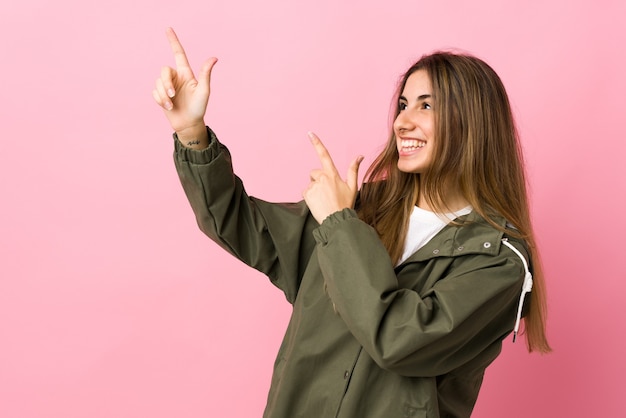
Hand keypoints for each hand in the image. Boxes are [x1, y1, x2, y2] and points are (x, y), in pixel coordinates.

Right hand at [152, 27, 217, 142]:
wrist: (189, 124)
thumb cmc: (199, 108)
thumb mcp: (204, 91)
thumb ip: (205, 74)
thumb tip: (214, 58)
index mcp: (186, 74)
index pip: (178, 53)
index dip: (173, 41)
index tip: (168, 28)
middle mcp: (176, 78)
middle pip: (164, 71)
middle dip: (166, 83)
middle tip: (172, 95)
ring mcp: (168, 86)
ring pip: (158, 83)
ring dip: (164, 95)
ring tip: (171, 105)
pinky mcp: (161, 95)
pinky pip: (154, 92)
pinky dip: (160, 100)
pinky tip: (168, 107)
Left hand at [303, 132, 363, 223]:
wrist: (336, 220)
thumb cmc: (345, 204)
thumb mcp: (353, 187)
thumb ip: (353, 170)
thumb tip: (360, 156)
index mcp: (332, 174)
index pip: (324, 155)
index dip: (317, 143)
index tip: (310, 133)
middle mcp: (322, 177)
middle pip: (315, 173)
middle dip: (318, 179)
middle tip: (327, 192)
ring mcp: (313, 185)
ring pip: (311, 183)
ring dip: (315, 189)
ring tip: (323, 199)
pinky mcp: (307, 193)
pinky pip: (306, 191)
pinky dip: (310, 196)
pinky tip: (318, 203)